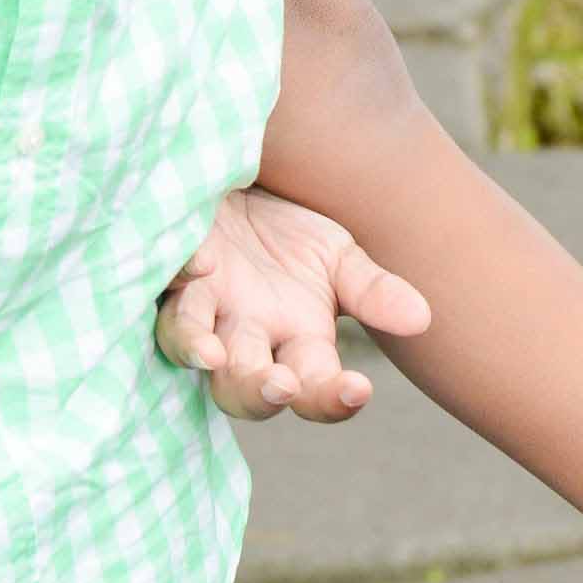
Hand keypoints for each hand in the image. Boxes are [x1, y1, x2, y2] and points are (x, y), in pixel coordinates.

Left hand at [158, 185, 428, 420]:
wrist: (237, 183)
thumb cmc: (287, 232)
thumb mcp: (338, 255)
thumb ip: (374, 290)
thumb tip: (421, 319)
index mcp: (298, 341)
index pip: (317, 390)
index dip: (334, 399)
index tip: (359, 389)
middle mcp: (245, 335)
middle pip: (244, 389)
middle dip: (260, 392)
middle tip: (280, 383)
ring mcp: (201, 306)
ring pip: (188, 346)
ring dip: (198, 351)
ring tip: (212, 353)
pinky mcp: (167, 271)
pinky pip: (161, 281)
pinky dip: (181, 273)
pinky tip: (199, 261)